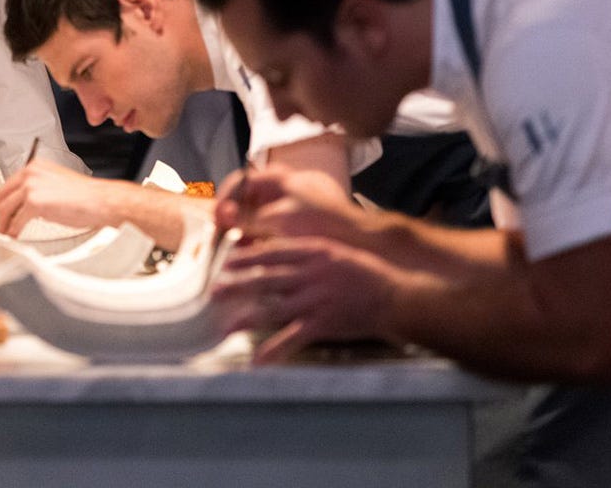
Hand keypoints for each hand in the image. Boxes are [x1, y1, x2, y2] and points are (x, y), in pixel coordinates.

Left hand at [0, 160, 123, 235]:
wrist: (100, 201)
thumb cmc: (85, 196)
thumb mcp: (55, 184)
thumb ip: (38, 189)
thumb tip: (25, 205)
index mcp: (35, 166)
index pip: (10, 184)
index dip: (5, 201)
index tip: (4, 212)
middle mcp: (30, 173)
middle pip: (3, 195)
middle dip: (1, 213)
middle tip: (2, 225)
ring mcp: (31, 187)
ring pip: (6, 209)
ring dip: (4, 224)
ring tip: (7, 234)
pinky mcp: (34, 202)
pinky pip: (17, 221)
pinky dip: (13, 231)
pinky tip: (15, 237)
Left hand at [213, 236, 402, 363]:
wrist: (396, 296)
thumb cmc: (367, 273)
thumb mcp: (337, 252)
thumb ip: (310, 253)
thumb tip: (282, 254)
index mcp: (313, 252)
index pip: (272, 252)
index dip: (248, 257)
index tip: (227, 261)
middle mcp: (310, 274)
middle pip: (265, 278)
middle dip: (237, 285)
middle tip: (214, 291)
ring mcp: (316, 299)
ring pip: (273, 308)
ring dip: (247, 318)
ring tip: (226, 326)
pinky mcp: (323, 324)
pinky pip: (293, 338)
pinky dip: (273, 350)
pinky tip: (258, 359)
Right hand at [217, 167, 369, 246]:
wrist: (359, 241)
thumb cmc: (323, 224)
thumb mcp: (280, 220)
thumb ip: (248, 218)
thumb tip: (219, 215)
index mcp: (277, 178)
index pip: (238, 182)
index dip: (223, 200)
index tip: (216, 221)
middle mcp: (278, 188)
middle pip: (242, 199)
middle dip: (230, 218)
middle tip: (221, 237)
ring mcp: (284, 204)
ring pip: (252, 215)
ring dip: (241, 230)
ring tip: (234, 248)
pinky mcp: (289, 223)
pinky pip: (263, 227)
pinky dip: (255, 238)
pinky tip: (251, 252)